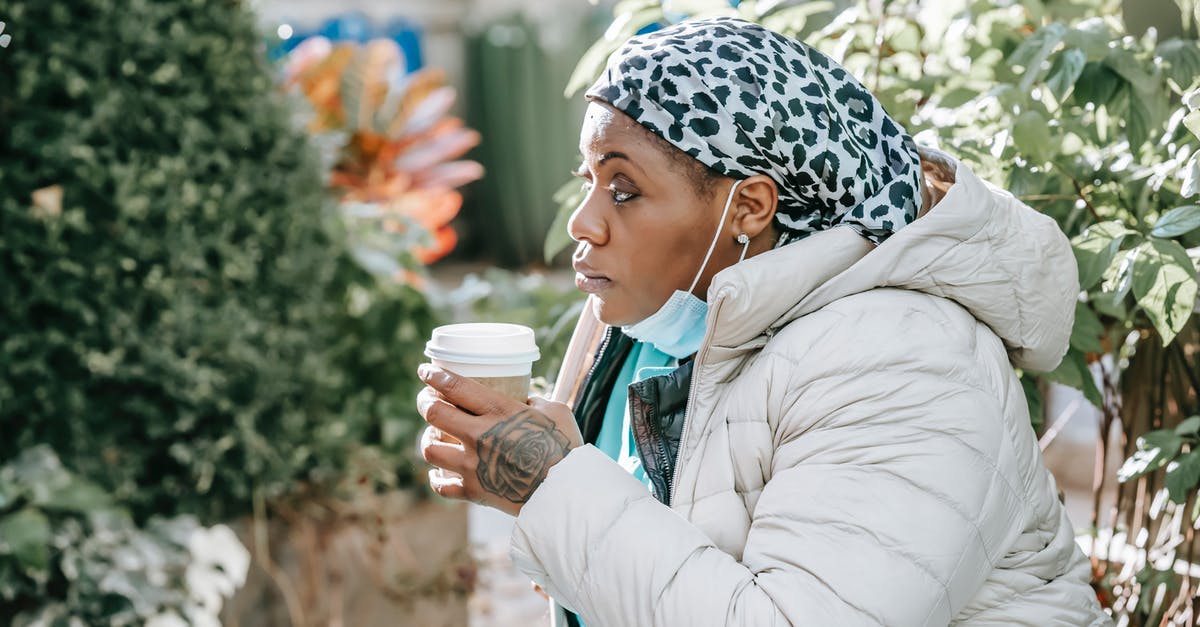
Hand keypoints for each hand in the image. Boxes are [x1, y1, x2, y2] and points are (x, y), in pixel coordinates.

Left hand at [416, 364, 582, 515]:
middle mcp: (479, 435)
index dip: (434, 375)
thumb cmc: (565, 447)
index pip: (454, 386)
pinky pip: (441, 485)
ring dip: (428, 440)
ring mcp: (473, 466)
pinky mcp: (474, 492)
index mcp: (499, 410)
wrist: (566, 493)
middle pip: (434, 413)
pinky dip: (437, 478)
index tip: (425, 371)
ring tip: (432, 437)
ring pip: (430, 449)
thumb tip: (523, 400)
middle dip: (424, 402)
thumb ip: (533, 402)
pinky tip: (440, 472)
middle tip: (426, 400)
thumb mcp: (554, 411)